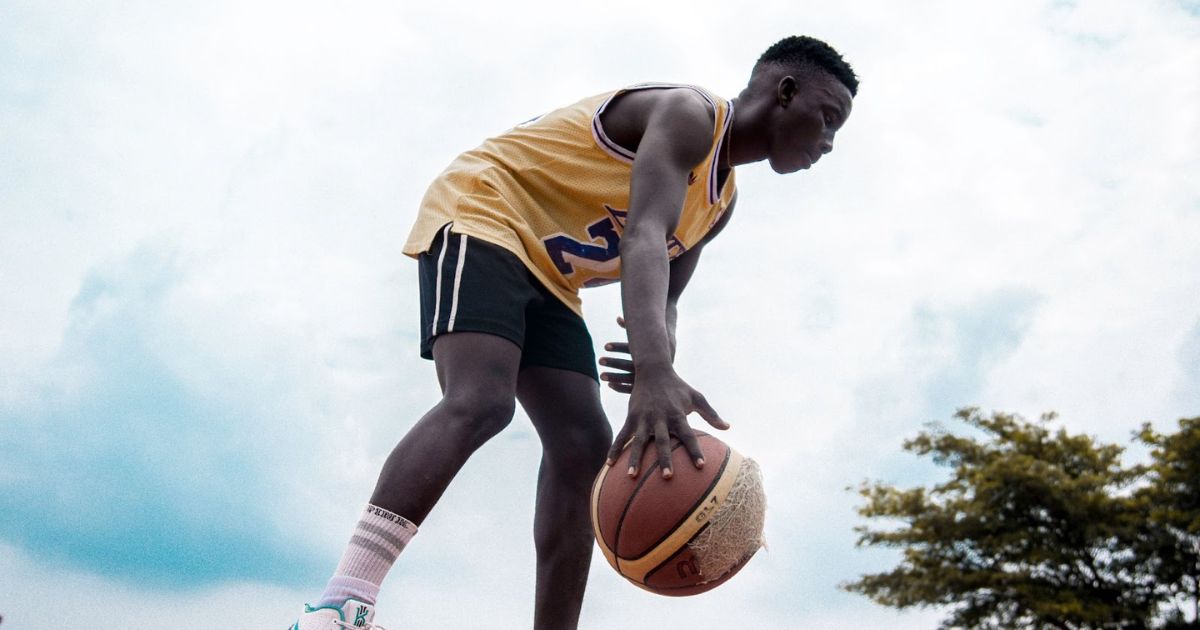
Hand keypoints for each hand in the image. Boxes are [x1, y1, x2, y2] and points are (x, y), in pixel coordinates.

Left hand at [598, 316, 675, 392]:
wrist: (671, 368)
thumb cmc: (655, 350)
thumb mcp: (647, 338)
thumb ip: (632, 328)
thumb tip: (618, 317)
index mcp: (650, 352)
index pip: (632, 348)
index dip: (618, 347)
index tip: (605, 346)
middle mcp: (650, 366)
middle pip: (629, 364)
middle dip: (613, 362)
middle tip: (599, 360)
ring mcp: (649, 378)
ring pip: (629, 379)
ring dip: (614, 377)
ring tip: (601, 375)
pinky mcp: (647, 388)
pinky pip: (632, 390)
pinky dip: (620, 387)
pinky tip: (610, 385)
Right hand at [604, 361, 728, 479]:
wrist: (653, 369)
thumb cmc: (677, 386)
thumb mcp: (696, 397)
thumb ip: (711, 414)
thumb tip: (727, 427)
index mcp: (677, 415)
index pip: (689, 436)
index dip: (695, 451)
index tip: (701, 466)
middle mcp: (660, 419)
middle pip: (664, 442)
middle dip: (665, 459)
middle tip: (668, 477)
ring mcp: (644, 419)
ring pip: (639, 442)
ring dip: (635, 459)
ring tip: (631, 476)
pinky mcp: (631, 417)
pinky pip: (622, 436)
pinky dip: (616, 449)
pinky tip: (609, 464)